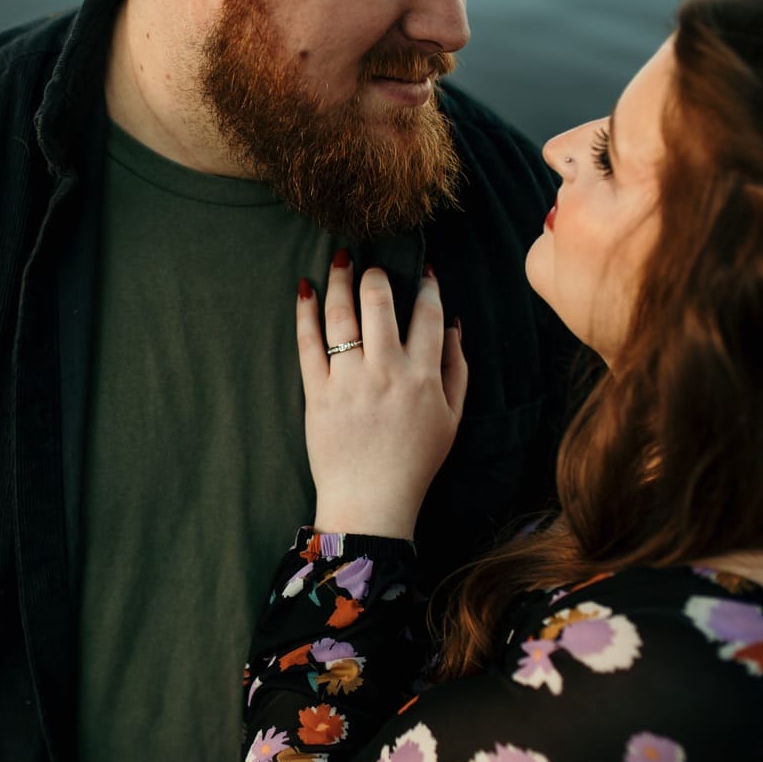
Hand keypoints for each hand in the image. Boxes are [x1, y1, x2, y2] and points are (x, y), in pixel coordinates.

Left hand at [297, 257, 467, 539]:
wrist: (371, 502)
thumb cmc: (415, 462)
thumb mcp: (452, 418)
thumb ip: (457, 369)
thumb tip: (454, 325)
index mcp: (422, 377)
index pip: (427, 315)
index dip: (427, 286)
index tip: (424, 269)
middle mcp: (385, 372)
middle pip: (380, 305)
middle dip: (377, 276)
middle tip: (372, 265)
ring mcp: (348, 381)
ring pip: (342, 316)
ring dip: (340, 280)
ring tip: (340, 259)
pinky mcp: (317, 393)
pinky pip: (308, 343)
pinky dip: (306, 312)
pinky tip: (305, 289)